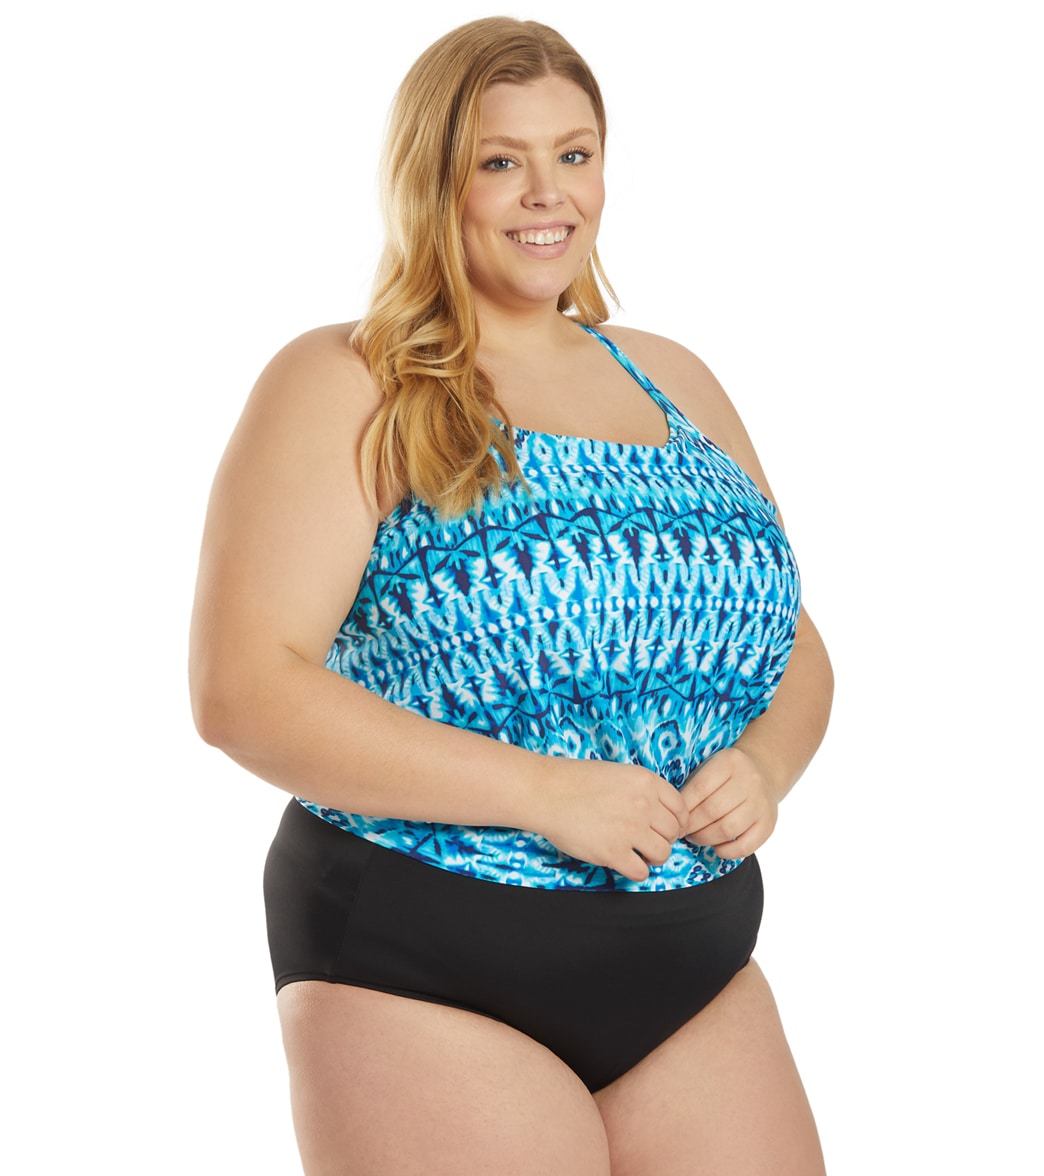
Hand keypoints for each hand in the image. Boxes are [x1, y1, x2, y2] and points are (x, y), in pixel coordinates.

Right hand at [532, 759, 687, 882]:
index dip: (675, 821)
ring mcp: (630, 829)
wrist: (546, 792)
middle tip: (645, 840)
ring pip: (662, 854)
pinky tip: (623, 861)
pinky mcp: (613, 852)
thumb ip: (643, 791)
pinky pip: (641, 872)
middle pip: (673, 832)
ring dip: (651, 856)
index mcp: (646, 781)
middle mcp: (643, 804)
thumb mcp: (619, 773)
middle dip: (662, 839)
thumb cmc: (576, 781)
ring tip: (635, 852)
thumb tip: (661, 816)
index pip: (680, 808)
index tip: (665, 828)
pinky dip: (635, 870)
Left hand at [679, 747, 778, 858]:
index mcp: (730, 762)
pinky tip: (716, 848)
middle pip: (713, 810)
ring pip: (728, 829)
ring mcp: (762, 803)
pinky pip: (746, 845)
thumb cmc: (726, 774)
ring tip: (695, 837)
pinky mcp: (769, 824)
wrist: (763, 772)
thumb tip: (672, 816)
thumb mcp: (710, 768)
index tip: (673, 818)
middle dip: (691, 825)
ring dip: (705, 838)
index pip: (700, 788)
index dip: (683, 807)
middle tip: (681, 831)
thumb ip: (693, 786)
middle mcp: (749, 781)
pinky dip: (727, 852)